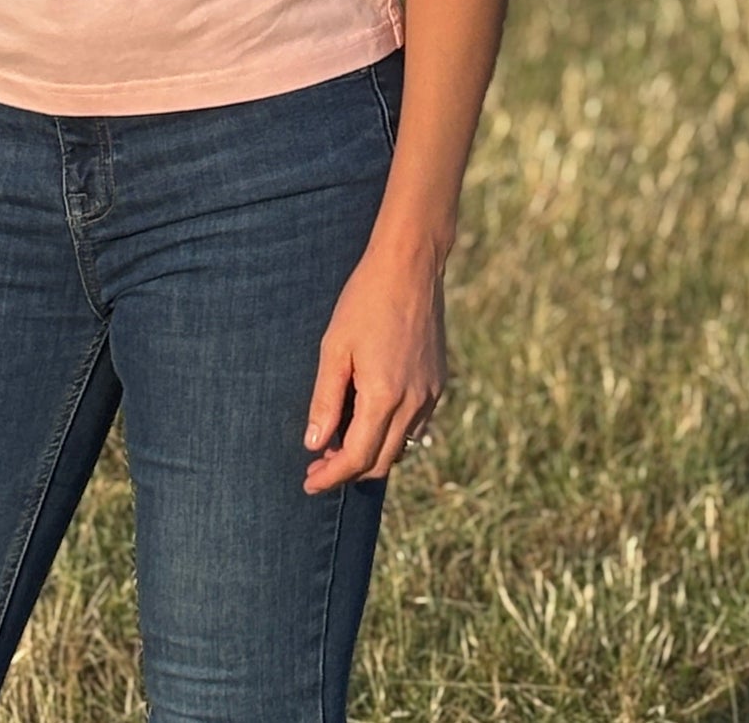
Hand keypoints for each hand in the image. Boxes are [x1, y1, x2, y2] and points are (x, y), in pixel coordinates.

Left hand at [301, 235, 446, 492]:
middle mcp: (414, 403)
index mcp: (384, 396)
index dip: (331, 476)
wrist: (410, 268)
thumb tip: (314, 444)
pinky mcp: (438, 383)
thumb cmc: (364, 301)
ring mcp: (431, 394)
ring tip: (340, 444)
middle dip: (349, 471)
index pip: (357, 457)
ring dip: (371, 455)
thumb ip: (325, 399)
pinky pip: (416, 426)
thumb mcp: (334, 348)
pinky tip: (370, 420)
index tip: (309, 481)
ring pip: (401, 447)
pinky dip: (392, 435)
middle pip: (381, 461)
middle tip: (319, 465)